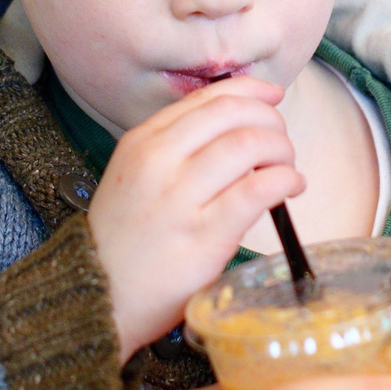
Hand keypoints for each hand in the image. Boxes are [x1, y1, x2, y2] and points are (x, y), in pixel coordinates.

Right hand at [86, 76, 303, 358]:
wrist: (100, 297)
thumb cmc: (127, 239)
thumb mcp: (137, 175)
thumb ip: (179, 147)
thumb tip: (242, 124)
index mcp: (143, 141)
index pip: (209, 98)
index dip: (251, 92)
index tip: (272, 97)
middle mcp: (158, 161)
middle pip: (233, 114)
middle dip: (270, 122)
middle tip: (280, 143)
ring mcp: (179, 198)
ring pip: (249, 145)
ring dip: (281, 151)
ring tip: (286, 169)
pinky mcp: (203, 234)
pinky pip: (256, 190)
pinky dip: (285, 180)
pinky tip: (290, 188)